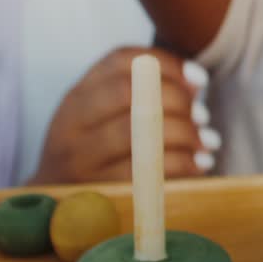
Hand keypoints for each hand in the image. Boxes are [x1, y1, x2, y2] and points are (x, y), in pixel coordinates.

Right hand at [27, 47, 217, 184]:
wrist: (56, 200)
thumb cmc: (96, 148)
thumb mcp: (103, 113)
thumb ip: (144, 90)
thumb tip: (196, 81)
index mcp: (77, 95)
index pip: (121, 61)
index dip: (167, 64)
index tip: (199, 79)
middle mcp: (71, 123)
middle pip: (132, 93)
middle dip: (178, 100)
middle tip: (202, 115)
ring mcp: (79, 160)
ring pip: (141, 133)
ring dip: (185, 134)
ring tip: (206, 140)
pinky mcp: (96, 192)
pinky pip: (147, 172)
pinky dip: (182, 164)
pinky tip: (199, 163)